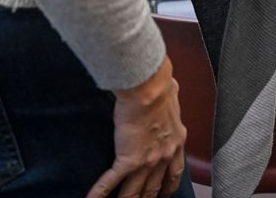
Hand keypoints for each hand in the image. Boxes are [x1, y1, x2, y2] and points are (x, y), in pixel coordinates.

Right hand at [88, 56, 186, 197]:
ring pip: (134, 191)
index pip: (175, 173)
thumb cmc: (160, 89)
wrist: (149, 90)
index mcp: (176, 142)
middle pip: (154, 188)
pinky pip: (111, 182)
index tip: (164, 194)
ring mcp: (146, 161)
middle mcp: (164, 156)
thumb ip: (169, 107)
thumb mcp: (172, 101)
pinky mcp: (127, 160)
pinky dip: (100, 193)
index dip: (168, 187)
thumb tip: (170, 92)